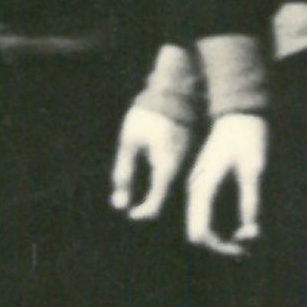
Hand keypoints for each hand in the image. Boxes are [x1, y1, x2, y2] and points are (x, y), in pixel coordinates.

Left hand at [110, 104, 193, 220]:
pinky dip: (157, 177)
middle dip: (143, 201)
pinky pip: (171, 172)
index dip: (141, 212)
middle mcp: (181, 169)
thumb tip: (119, 202)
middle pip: (162, 195)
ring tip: (132, 182)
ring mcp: (186, 161)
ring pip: (167, 185)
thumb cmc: (147, 117)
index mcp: (167, 168)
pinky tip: (146, 165)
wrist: (172, 93)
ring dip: (149, 189)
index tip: (128, 213)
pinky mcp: (186, 154)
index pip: (155, 203)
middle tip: (123, 197)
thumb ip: (124, 171)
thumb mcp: (129, 142)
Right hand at [185, 113, 266, 257]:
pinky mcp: (207, 184)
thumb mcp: (254, 171)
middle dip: (225, 245)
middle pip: (201, 232)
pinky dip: (226, 223)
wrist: (239, 115)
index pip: (201, 232)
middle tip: (251, 247)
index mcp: (203, 187)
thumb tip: (251, 234)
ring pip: (206, 223)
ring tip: (252, 236)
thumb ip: (251, 202)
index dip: (223, 247)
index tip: (246, 249)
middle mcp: (196, 190)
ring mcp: (200, 186)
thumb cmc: (248, 141)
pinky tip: (245, 225)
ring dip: (227, 236)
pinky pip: (210, 212)